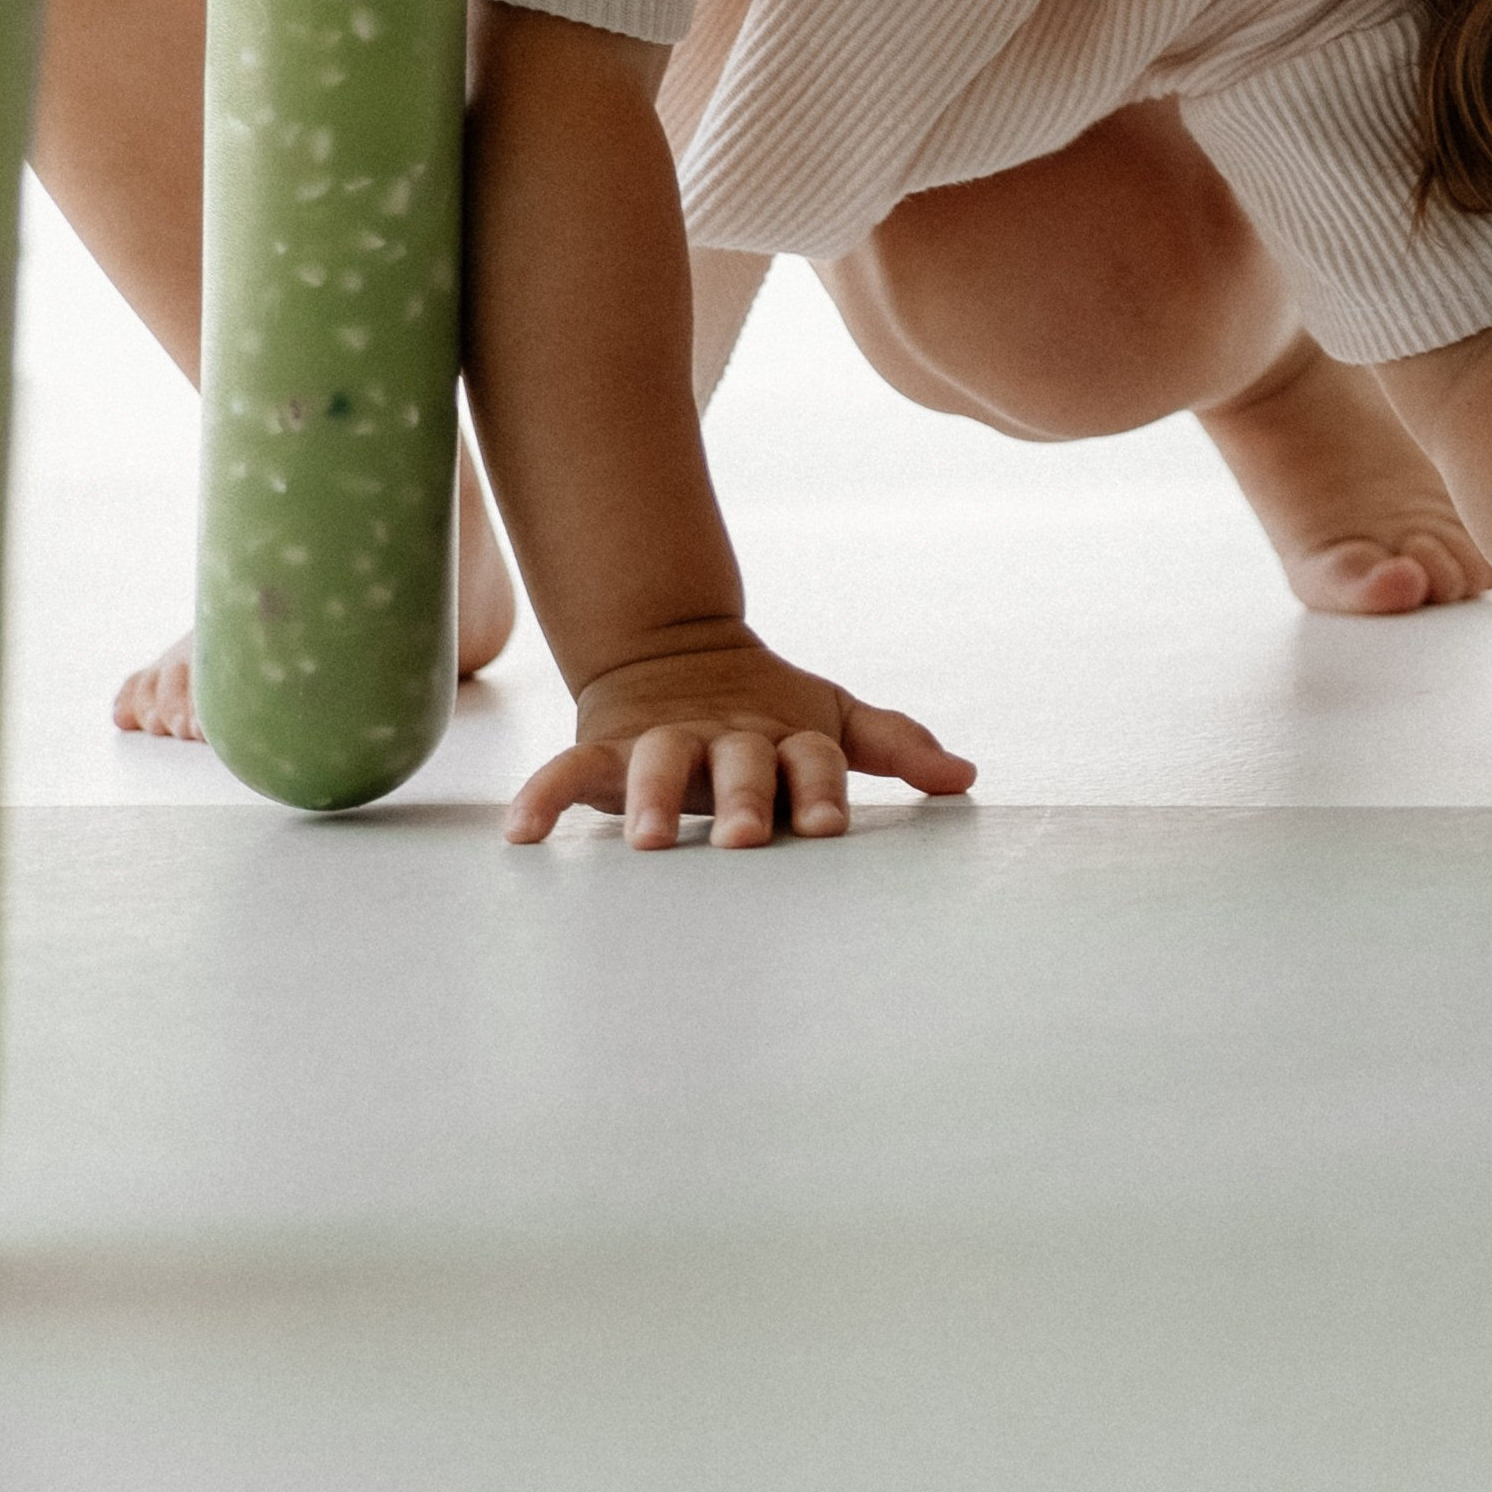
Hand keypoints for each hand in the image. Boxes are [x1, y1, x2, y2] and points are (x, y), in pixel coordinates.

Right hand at [505, 629, 977, 849]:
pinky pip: (568, 772)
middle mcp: (727, 737)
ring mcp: (663, 740)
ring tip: (641, 843)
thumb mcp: (832, 719)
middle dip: (741, 798)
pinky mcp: (605, 749)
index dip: (820, 789)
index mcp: (787, 735)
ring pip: (656, 761)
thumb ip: (895, 745)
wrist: (674, 648)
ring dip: (649, 798)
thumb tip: (966, 776)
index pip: (814, 759)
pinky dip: (544, 797)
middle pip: (739, 762)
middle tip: (741, 840)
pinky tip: (524, 836)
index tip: (827, 828)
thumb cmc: (769, 711)